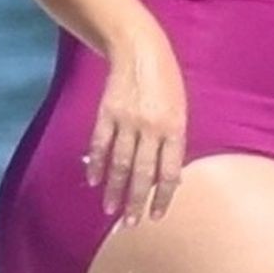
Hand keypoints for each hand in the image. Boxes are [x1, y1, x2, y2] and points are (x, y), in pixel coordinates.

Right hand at [83, 27, 187, 226]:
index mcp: (174, 128)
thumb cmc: (166, 82)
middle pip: (143, 173)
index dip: (162, 197)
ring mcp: (127, 121)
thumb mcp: (180, 110)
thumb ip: (174, 142)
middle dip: (136, 201)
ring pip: (119, 163)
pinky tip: (93, 180)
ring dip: (114, 189)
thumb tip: (169, 179)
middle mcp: (151, 128)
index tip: (156, 216)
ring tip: (110, 210)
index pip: (169, 172)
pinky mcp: (106, 113)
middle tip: (130, 224)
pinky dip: (95, 164)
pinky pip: (100, 144)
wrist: (140, 48)